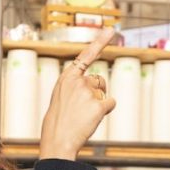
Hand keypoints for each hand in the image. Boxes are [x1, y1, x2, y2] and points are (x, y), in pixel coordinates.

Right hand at [39, 28, 116, 159]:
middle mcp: (78, 81)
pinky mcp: (98, 105)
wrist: (57, 140)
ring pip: (104, 92)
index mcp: (67, 77)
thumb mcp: (61, 96)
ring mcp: (88, 92)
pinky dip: (106, 110)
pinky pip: (111, 103)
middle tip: (81, 108)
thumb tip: (96, 83)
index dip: (100, 41)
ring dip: (99, 102)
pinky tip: (92, 118)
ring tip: (83, 115)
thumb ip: (75, 85)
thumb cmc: (58, 121)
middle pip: (99, 80)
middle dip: (96, 91)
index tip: (111, 29)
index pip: (86, 55)